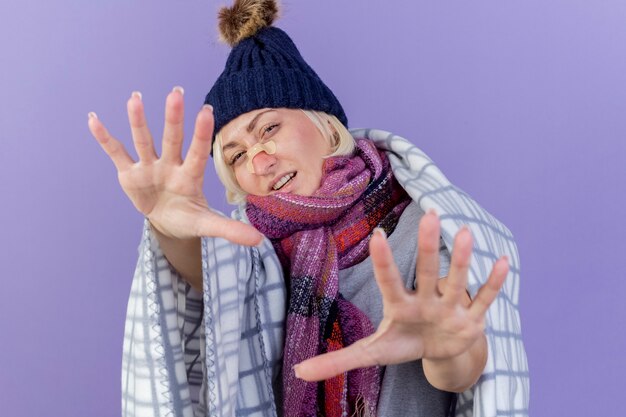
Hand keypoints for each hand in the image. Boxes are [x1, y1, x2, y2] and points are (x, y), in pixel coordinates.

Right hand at [87, 88, 262, 245]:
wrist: (166, 221)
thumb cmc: (188, 217)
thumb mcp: (207, 225)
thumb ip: (231, 229)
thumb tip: (259, 240)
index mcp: (191, 175)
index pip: (199, 152)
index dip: (202, 133)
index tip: (207, 110)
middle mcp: (170, 164)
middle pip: (172, 139)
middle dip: (174, 118)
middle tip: (177, 92)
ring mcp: (149, 166)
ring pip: (144, 140)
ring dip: (138, 121)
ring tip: (135, 98)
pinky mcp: (130, 172)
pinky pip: (117, 152)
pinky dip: (105, 138)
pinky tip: (94, 119)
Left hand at [294, 210, 507, 383]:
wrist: (440, 350)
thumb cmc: (403, 343)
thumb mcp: (371, 353)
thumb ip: (337, 360)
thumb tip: (297, 371)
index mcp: (400, 305)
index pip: (390, 281)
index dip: (384, 261)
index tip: (377, 235)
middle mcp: (426, 298)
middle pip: (427, 271)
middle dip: (428, 246)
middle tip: (430, 215)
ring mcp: (450, 306)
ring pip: (456, 279)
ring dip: (461, 259)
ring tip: (463, 232)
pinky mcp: (471, 319)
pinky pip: (484, 300)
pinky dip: (493, 284)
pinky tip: (501, 260)